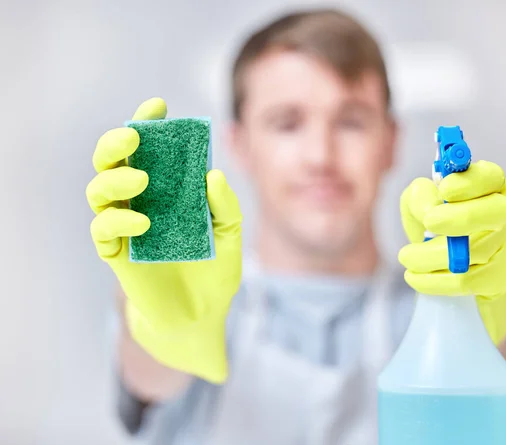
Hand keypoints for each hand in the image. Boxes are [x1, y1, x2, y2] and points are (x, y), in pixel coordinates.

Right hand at [86, 98, 241, 382]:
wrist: (201, 316)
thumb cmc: (215, 272)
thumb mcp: (230, 237)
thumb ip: (225, 207)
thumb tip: (212, 175)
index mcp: (167, 191)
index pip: (150, 150)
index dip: (148, 124)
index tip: (159, 106)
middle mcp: (141, 202)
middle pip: (112, 161)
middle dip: (117, 143)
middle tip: (135, 137)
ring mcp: (126, 226)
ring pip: (98, 190)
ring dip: (115, 179)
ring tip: (143, 182)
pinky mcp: (116, 254)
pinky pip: (103, 229)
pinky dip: (118, 221)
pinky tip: (144, 223)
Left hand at [398, 161, 505, 341]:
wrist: (448, 266)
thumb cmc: (435, 223)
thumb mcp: (419, 202)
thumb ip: (420, 195)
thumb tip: (430, 209)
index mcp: (488, 185)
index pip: (490, 176)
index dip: (469, 182)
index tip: (444, 189)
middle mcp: (505, 212)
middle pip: (497, 212)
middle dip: (461, 217)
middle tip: (428, 222)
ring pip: (475, 252)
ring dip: (431, 255)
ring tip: (406, 256)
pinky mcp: (500, 277)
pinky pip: (467, 281)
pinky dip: (433, 280)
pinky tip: (414, 276)